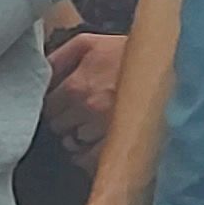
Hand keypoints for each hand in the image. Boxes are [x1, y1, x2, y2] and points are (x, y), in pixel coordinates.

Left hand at [42, 26, 124, 156]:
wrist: (168, 63)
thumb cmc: (125, 52)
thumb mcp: (88, 44)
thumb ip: (57, 58)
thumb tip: (35, 72)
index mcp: (77, 86)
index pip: (46, 107)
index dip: (53, 105)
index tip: (61, 103)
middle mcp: (88, 110)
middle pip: (58, 127)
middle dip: (63, 121)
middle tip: (76, 114)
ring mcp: (105, 129)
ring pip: (74, 144)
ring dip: (77, 137)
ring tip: (90, 126)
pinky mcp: (122, 143)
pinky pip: (93, 161)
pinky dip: (89, 156)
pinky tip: (95, 145)